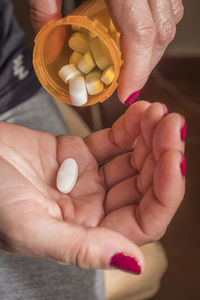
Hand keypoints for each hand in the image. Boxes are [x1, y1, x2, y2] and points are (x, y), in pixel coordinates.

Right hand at [0, 101, 184, 271]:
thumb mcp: (30, 227)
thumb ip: (80, 248)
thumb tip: (133, 263)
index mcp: (87, 233)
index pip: (144, 220)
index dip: (165, 190)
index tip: (174, 157)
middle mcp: (93, 209)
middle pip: (143, 185)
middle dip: (162, 154)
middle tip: (171, 124)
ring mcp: (87, 180)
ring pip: (132, 161)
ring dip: (150, 138)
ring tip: (159, 113)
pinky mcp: (78, 154)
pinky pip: (112, 142)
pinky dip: (129, 128)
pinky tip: (141, 113)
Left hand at [29, 0, 183, 103]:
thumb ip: (43, 6)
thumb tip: (50, 43)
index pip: (140, 34)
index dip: (137, 70)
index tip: (126, 93)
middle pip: (160, 33)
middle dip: (145, 66)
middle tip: (126, 84)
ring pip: (170, 20)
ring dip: (152, 50)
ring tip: (132, 65)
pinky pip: (170, 5)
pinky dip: (157, 28)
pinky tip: (140, 36)